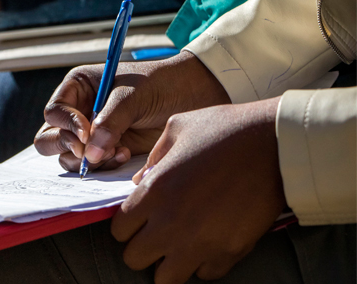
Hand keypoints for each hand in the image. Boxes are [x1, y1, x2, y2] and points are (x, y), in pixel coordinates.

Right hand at [34, 51, 230, 171]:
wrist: (191, 97)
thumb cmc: (160, 84)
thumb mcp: (133, 96)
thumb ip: (110, 122)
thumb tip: (90, 154)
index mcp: (78, 88)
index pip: (54, 112)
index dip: (66, 125)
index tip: (87, 133)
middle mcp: (78, 112)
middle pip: (50, 138)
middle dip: (68, 147)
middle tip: (89, 151)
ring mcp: (91, 135)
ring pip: (69, 157)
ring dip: (89, 160)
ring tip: (119, 151)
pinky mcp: (106, 152)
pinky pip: (92, 167)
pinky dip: (104, 166)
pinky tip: (126, 155)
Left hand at [111, 97, 285, 283]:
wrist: (278, 143)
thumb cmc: (226, 129)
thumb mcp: (177, 128)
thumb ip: (153, 157)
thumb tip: (140, 180)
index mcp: (154, 192)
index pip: (118, 230)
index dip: (127, 225)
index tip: (139, 219)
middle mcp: (170, 223)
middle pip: (134, 259)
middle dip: (142, 248)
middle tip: (156, 234)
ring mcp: (200, 242)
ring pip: (165, 279)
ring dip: (169, 263)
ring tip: (180, 245)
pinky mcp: (228, 253)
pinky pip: (204, 274)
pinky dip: (203, 263)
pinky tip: (209, 243)